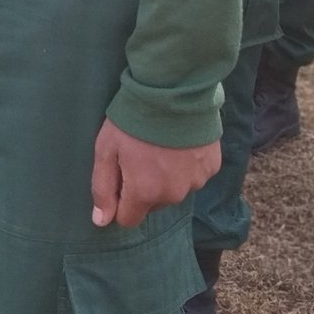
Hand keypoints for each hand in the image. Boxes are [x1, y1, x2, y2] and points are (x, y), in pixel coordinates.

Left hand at [89, 120, 218, 229]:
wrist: (173, 92)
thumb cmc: (133, 120)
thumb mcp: (106, 150)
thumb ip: (103, 189)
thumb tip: (101, 221)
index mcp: (145, 193)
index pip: (128, 219)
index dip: (119, 201)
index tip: (119, 177)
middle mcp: (173, 194)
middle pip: (152, 204)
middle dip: (142, 187)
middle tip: (138, 155)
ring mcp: (196, 181)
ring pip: (174, 190)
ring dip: (165, 177)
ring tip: (159, 147)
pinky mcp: (211, 167)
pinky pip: (193, 175)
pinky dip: (185, 165)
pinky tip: (178, 144)